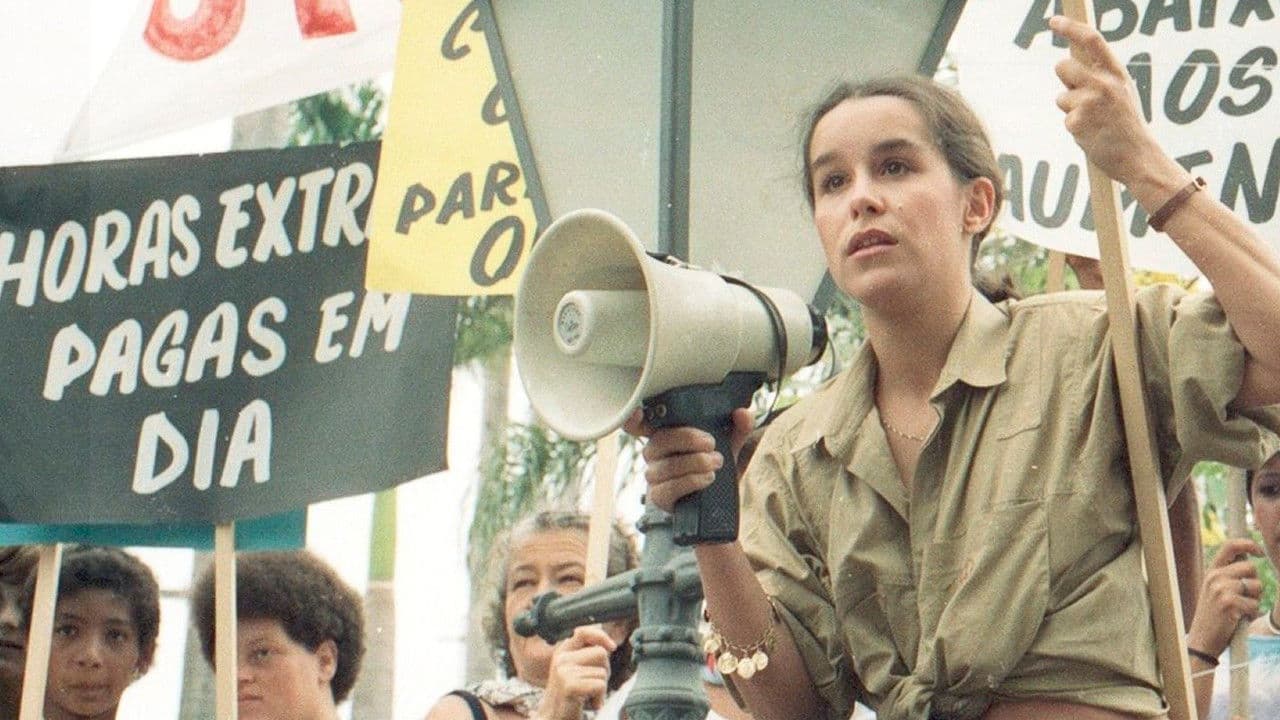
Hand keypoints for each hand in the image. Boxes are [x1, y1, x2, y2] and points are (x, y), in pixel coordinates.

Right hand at [535, 625, 617, 719]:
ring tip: (588, 697)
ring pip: (603, 672)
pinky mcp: (569, 685)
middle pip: (601, 653)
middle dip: (605, 671)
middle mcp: (561, 658)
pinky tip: (589, 704)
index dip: (601, 636)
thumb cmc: (569, 698)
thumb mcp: (574, 671)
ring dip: (602, 688)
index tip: (612, 647)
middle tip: (593, 686)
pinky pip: (600, 685)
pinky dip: (600, 698)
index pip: (584, 631)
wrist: (553, 719)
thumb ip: (586, 656)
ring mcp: (564, 671)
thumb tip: (609, 646)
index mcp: (562, 652)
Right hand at [622, 407, 753, 511]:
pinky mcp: (659, 497)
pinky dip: (690, 481)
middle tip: (711, 443)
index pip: (640, 424)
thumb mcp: (730, 444)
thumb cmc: (715, 467)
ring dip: (694, 462)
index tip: (639, 412)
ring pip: (665, 465)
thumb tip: (743, 413)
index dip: (634, 419)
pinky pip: (668, 488)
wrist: (718, 505)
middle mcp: (655, 454)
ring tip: (716, 463)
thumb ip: (738, 427)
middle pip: (659, 440)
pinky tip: (707, 479)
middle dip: (687, 439)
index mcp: (666, 434)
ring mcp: (654, 477)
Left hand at [1048, 15, 1165, 186]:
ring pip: (1061, 97)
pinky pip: (1065, 119)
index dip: (1071, 28)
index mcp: (1117, 73)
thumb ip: (1101, 77)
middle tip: (1083, 99)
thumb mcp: (1121, 93)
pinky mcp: (1078, 121)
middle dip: (1065, 81)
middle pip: (1062, 67)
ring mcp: (1090, 102)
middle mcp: (1104, 83)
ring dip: (1070, 109)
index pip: (1092, 40)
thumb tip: (1070, 63)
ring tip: (1094, 121)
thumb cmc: (1127, 126)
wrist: (1140, 158)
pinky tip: (1093, 134)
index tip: (1054, 21)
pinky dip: (1075, 128)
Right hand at [1186, 537, 1262, 656]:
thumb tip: (1250, 559)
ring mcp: (1221, 589)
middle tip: (1245, 597)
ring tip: (1240, 610)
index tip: (1260, 552)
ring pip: (1256, 586)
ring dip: (1254, 600)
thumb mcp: (1215, 590)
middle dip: (1255, 583)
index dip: (1249, 544)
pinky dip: (1251, 614)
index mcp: (1211, 571)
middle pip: (1251, 567)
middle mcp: (1215, 576)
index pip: (1230, 546)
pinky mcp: (1230, 603)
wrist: (1202, 639)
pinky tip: (1238, 619)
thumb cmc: (1214, 616)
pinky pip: (1255, 604)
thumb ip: (1229, 575)